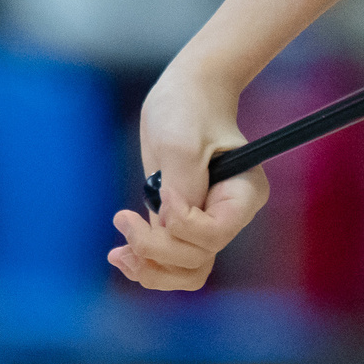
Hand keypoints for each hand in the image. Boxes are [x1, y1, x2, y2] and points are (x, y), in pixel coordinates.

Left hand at [108, 57, 268, 291]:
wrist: (185, 92)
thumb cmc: (188, 108)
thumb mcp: (181, 143)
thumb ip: (181, 186)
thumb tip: (169, 223)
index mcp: (243, 195)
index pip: (214, 235)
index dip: (182, 224)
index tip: (164, 193)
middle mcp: (229, 215)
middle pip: (197, 260)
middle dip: (157, 250)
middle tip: (124, 220)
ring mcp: (205, 221)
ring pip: (186, 271)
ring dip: (152, 269)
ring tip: (120, 254)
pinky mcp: (182, 221)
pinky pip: (170, 261)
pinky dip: (146, 263)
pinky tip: (122, 251)